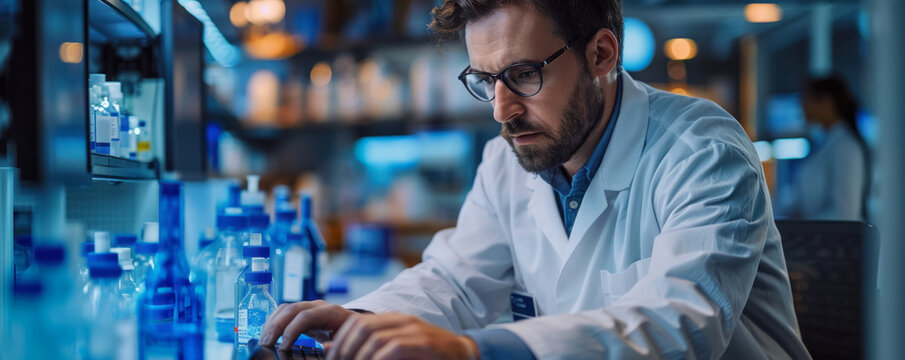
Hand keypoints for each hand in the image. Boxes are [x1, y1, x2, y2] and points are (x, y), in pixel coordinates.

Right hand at [260, 300, 356, 349]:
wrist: (358, 328)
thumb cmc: (353, 338)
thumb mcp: (347, 342)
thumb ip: (336, 345)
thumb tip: (326, 348)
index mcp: (332, 313)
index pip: (305, 317)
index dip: (291, 332)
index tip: (283, 349)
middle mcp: (320, 306)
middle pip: (292, 309)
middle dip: (276, 327)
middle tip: (265, 345)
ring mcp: (311, 307)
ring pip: (286, 308)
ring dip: (271, 323)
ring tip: (263, 341)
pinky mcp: (304, 312)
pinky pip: (284, 311)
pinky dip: (273, 321)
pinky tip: (267, 334)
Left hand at [327, 313, 478, 359]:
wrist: (465, 355)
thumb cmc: (428, 357)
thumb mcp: (394, 350)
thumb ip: (366, 348)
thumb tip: (329, 349)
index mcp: (393, 320)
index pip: (356, 322)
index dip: (339, 342)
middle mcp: (402, 320)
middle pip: (361, 327)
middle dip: (345, 350)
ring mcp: (415, 330)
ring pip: (374, 338)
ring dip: (359, 358)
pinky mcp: (425, 343)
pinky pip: (394, 348)